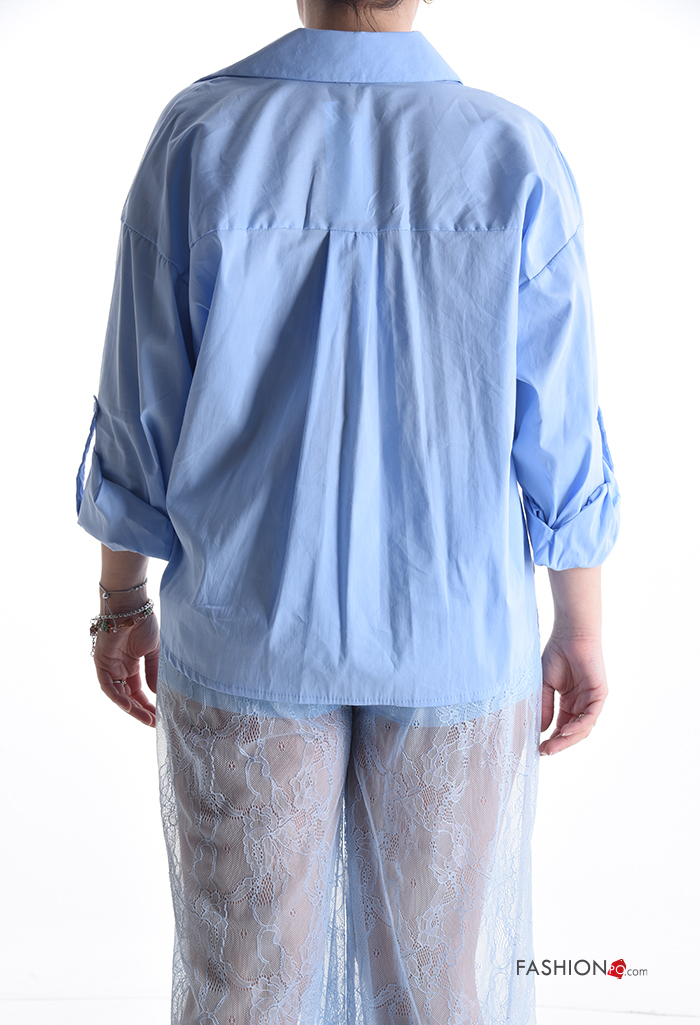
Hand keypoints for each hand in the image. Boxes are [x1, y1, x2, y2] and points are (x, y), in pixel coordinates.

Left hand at [93, 611, 159, 726]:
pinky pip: (108, 686)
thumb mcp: (154, 651)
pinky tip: (130, 706)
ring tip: (146, 718)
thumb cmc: (143, 623)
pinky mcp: (101, 663)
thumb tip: (157, 693)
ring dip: (131, 708)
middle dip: (141, 710)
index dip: (148, 704)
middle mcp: (118, 668)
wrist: (131, 606)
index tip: (159, 716)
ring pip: (118, 694)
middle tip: (154, 722)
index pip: (138, 690)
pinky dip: (118, 697)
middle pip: (128, 696)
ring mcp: (109, 667)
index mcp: (130, 665)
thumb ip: (154, 672)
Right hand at [539, 634, 607, 755]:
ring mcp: (591, 700)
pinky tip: (565, 731)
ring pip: (583, 727)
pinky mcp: (599, 694)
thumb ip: (544, 707)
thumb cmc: (556, 655)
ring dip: (568, 739)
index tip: (538, 748)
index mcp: (569, 703)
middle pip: (573, 732)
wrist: (569, 635)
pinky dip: (579, 725)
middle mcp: (581, 704)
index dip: (552, 739)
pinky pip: (591, 715)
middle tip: (545, 751)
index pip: (562, 727)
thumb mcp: (544, 685)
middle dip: (559, 743)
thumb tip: (540, 730)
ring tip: (552, 745)